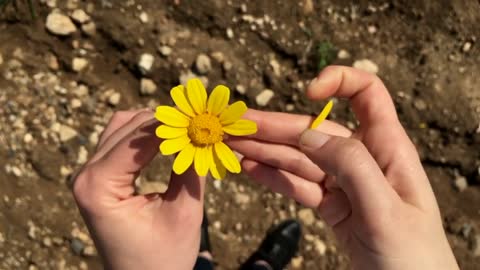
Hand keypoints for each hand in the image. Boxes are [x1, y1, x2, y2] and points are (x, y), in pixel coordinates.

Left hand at [72, 109, 204, 269]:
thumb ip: (192, 170)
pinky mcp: (99, 176)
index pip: (138, 139)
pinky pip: (121, 140)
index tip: (203, 118)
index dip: (173, 125)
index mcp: (98, 187)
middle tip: (200, 122)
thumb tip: (206, 132)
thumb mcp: (184, 214)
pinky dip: (147, 135)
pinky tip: (171, 139)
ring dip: (156, 125)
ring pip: (124, 126)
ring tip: (188, 129)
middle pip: (129, 126)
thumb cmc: (162, 257)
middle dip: (167, 122)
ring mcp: (89, 174)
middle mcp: (86, 175)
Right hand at [228, 66, 458, 269]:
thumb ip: (351, 167)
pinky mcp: (330, 206)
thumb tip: (309, 135)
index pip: (366, 95)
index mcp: (386, 148)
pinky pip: (298, 186)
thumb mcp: (385, 210)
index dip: (339, 82)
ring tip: (231, 144)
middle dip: (275, 126)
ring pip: (299, 159)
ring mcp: (343, 184)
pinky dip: (274, 177)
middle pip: (314, 130)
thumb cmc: (412, 256)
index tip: (308, 92)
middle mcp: (362, 160)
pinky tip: (251, 169)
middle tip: (235, 125)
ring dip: (265, 151)